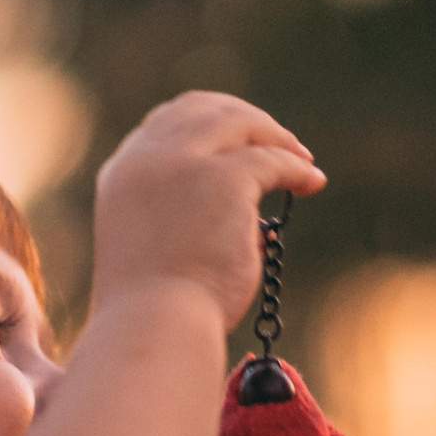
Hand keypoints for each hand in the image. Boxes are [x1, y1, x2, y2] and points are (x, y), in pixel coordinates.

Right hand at [92, 92, 325, 323]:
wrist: (154, 325)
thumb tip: (245, 210)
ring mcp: (185, 163)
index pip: (166, 123)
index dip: (208, 123)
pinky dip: (296, 168)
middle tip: (279, 142)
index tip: (238, 139)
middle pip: (203, 109)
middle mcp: (148, 158)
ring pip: (240, 124)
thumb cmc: (154, 308)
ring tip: (301, 159)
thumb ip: (178, 213)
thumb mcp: (151, 245)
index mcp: (123, 172)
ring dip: (276, 137)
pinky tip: (311, 182)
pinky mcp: (226, 178)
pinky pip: (272, 161)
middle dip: (246, 120)